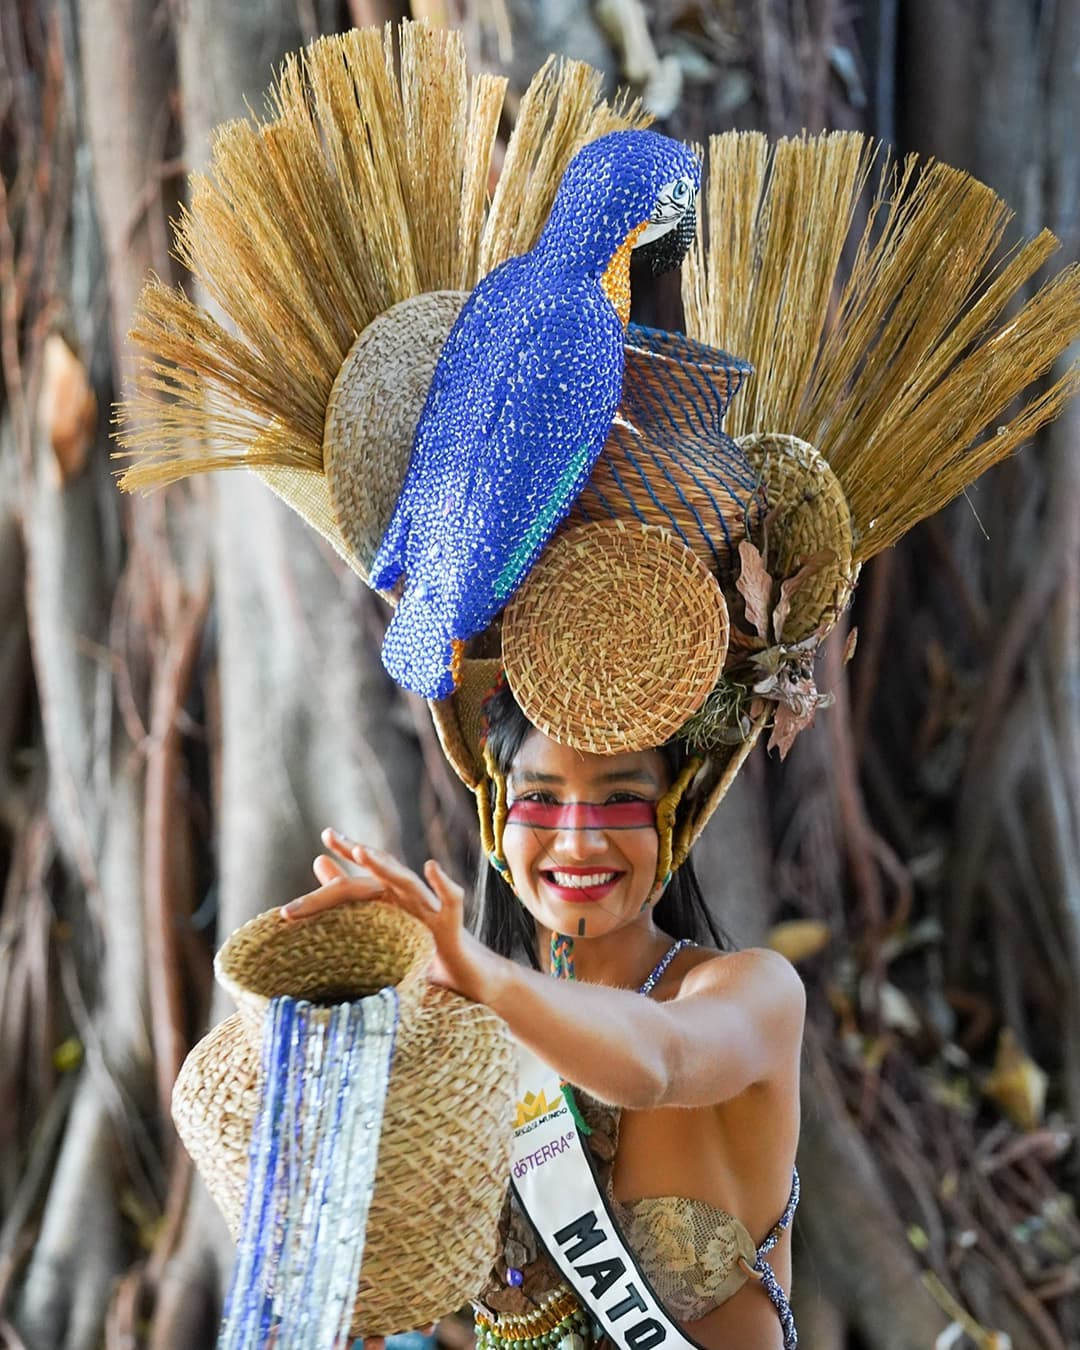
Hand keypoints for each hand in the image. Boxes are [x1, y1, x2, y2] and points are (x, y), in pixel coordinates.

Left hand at [281, 830, 502, 1006]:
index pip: (356, 883)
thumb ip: (355, 907)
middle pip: (376, 876)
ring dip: (385, 866)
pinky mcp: (452, 925)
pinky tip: (431, 867)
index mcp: (388, 903)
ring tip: (362, 851)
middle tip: (330, 838)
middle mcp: (407, 899)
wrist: (466, 980)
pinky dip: (442, 883)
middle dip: (353, 856)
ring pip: (406, 880)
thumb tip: (324, 875)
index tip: (308, 870)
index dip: (333, 874)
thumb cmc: (424, 957)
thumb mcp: (384, 936)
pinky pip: (450, 900)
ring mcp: (430, 909)